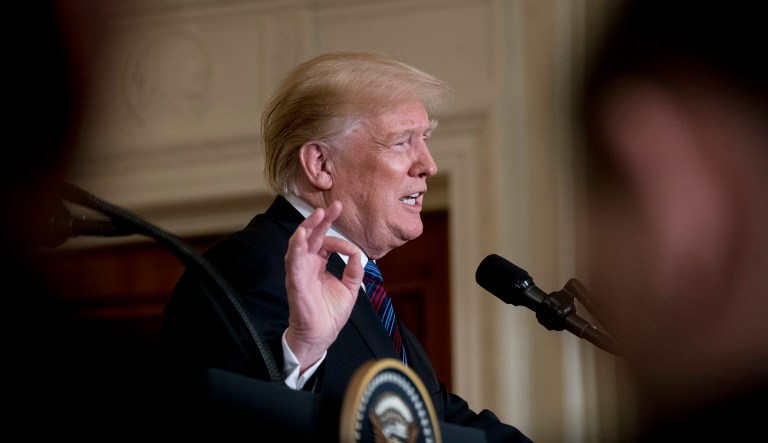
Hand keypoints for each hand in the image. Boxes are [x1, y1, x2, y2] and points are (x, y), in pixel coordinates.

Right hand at [284, 200, 362, 369]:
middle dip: (322, 219)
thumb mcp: (350, 288)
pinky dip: (296, 247)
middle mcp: (307, 264)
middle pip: (312, 236)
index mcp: (319, 263)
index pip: (326, 242)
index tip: (353, 251)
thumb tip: (358, 254)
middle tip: (334, 206)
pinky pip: (293, 261)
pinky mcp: (295, 281)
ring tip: (317, 214)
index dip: (340, 241)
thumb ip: (355, 270)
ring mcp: (299, 271)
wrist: (321, 335)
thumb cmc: (330, 313)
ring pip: (299, 243)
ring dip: (307, 228)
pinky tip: (301, 236)